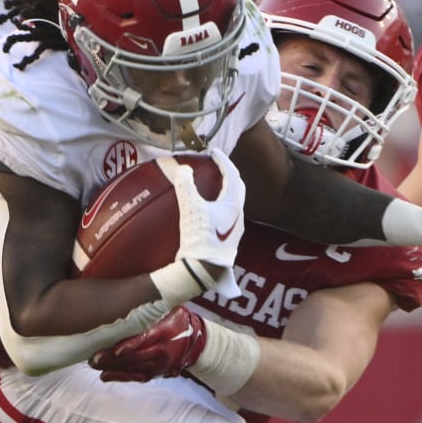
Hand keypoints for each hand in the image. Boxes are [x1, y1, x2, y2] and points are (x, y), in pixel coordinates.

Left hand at [90, 306, 206, 382]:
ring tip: (94, 366)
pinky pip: (138, 377)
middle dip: (112, 359)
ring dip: (113, 369)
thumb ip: (153, 309)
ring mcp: (160, 365)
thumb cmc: (178, 320)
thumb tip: (129, 296)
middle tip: (93, 358)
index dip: (128, 347)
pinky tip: (106, 376)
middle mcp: (162, 351)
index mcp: (165, 333)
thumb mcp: (171, 309)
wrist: (197, 342)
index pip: (144, 341)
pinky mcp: (157, 372)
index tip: (114, 350)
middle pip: (134, 357)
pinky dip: (122, 377)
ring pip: (133, 369)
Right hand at [166, 149, 244, 297]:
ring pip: (234, 203)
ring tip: (211, 186)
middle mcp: (238, 217)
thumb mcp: (190, 209)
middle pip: (238, 189)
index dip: (223, 161)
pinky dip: (219, 206)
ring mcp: (235, 230)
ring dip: (225, 191)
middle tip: (217, 166)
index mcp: (233, 205)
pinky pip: (227, 216)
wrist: (204, 270)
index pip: (233, 175)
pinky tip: (206, 211)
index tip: (213, 152)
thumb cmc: (200, 239)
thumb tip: (183, 169)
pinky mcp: (227, 240)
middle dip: (229, 175)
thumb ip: (186, 186)